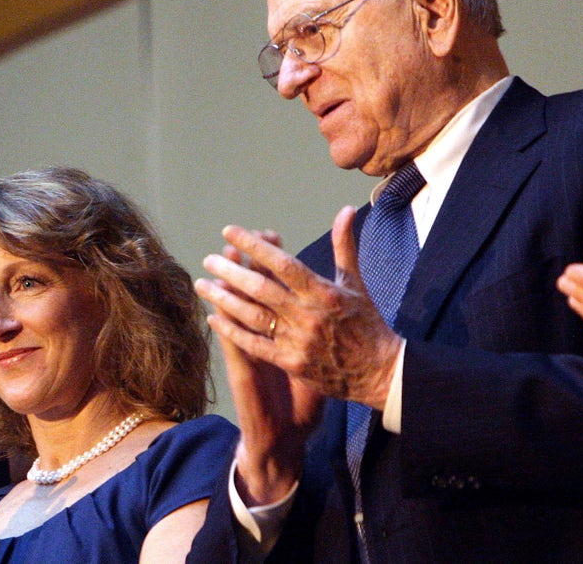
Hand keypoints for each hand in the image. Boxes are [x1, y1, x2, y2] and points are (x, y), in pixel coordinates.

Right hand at [196, 229, 321, 503]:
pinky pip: (235, 349)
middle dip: (247, 265)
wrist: (288, 436)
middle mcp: (263, 335)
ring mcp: (251, 352)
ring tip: (220, 265)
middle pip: (253, 291)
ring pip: (238, 315)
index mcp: (282, 328)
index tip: (272, 233)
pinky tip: (213, 317)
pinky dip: (226, 333)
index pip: (276, 284)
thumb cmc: (304, 397)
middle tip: (237, 239)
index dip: (272, 259)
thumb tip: (337, 300)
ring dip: (228, 291)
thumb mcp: (319, 358)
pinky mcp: (246, 374)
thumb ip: (325, 325)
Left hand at [199, 207, 401, 404]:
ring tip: (202, 284)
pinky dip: (231, 331)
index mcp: (323, 292)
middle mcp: (308, 315)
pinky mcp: (290, 362)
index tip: (230, 231)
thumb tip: (346, 210)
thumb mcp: (355, 283)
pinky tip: (213, 318)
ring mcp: (297, 340)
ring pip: (251, 315)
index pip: (283, 263)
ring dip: (223, 298)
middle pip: (260, 288)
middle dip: (230, 271)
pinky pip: (254, 344)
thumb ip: (344, 246)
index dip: (254, 246)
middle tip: (209, 258)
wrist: (380, 373)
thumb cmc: (366, 323)